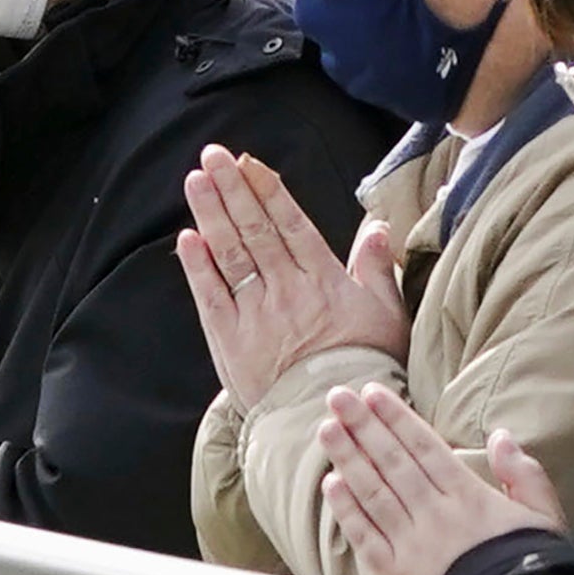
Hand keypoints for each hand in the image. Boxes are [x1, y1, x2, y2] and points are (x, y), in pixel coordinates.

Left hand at [178, 141, 410, 404]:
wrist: (332, 419)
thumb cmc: (366, 368)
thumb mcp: (386, 316)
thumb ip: (376, 270)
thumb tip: (378, 229)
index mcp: (324, 281)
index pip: (291, 225)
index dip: (269, 191)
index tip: (250, 163)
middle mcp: (287, 290)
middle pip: (256, 230)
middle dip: (233, 189)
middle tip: (213, 155)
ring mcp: (256, 313)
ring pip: (231, 254)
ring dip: (212, 214)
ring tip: (196, 180)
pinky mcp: (231, 339)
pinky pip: (212, 295)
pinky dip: (197, 266)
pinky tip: (187, 238)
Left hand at [314, 382, 567, 574]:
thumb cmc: (536, 570)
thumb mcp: (543, 517)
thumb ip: (524, 474)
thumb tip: (502, 436)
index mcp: (470, 498)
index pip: (424, 447)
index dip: (396, 417)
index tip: (372, 394)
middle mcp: (436, 516)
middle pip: (392, 462)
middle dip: (363, 426)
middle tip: (338, 398)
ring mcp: (413, 545)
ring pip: (373, 493)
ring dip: (348, 458)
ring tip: (327, 429)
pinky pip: (365, 536)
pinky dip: (347, 509)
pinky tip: (331, 484)